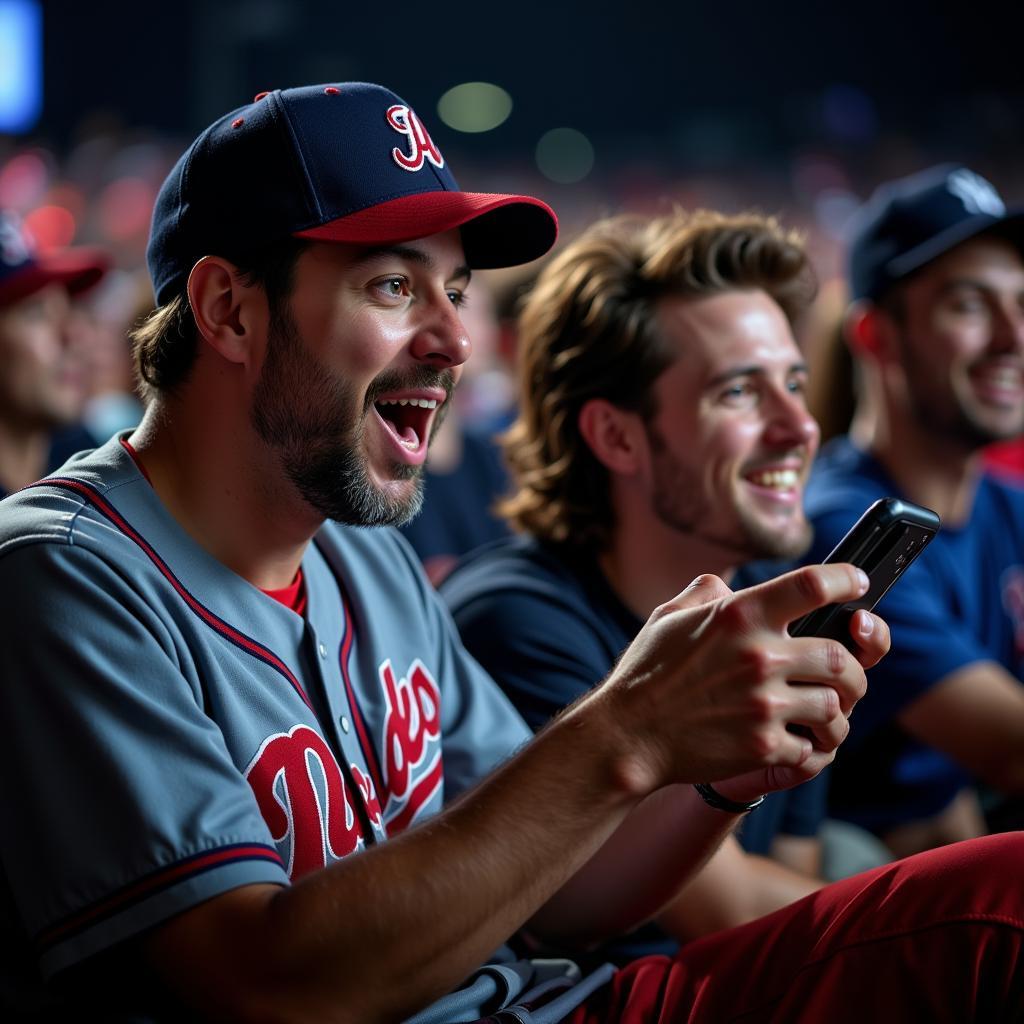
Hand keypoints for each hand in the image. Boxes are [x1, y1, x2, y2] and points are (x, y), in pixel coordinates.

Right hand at [602, 563, 885, 798]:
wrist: (627, 734)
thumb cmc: (647, 672)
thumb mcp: (670, 616)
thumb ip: (707, 593)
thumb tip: (729, 586)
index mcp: (739, 615)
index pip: (814, 584)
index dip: (847, 580)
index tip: (858, 584)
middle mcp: (757, 655)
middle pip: (841, 656)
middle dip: (852, 667)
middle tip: (842, 674)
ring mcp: (763, 703)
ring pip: (835, 705)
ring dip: (834, 710)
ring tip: (821, 713)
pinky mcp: (763, 745)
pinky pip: (812, 747)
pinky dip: (808, 746)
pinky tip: (792, 741)